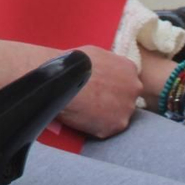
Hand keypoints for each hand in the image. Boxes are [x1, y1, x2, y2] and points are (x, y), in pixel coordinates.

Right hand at [0, 41, 138, 139]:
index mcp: (128, 67)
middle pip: (128, 101)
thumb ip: (103, 64)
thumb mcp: (89, 54)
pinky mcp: (113, 126)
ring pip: (117, 117)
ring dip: (103, 116)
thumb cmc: (64, 62)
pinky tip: (79, 118)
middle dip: (112, 103)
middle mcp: (132, 88)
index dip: (113, 89)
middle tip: (89, 102)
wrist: (52, 78)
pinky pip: (105, 130)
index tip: (100, 91)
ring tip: (81, 110)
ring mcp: (125, 108)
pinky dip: (94, 127)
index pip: (130, 82)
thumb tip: (102, 69)